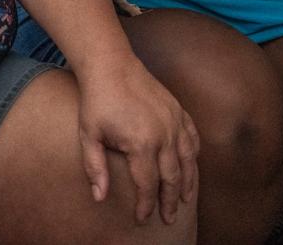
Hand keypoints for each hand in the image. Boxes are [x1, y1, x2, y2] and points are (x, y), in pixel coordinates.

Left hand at [73, 54, 199, 224]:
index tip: (143, 218)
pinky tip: (192, 164)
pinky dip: (194, 153)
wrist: (111, 64)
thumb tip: (99, 198)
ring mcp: (174, 121)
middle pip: (172, 177)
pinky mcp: (177, 109)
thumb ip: (95, 169)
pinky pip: (192, 136)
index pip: (148, 185)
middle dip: (170, 201)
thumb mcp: (89, 135)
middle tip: (168, 218)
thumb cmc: (97, 100)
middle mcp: (164, 134)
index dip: (146, 205)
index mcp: (141, 143)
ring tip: (185, 200)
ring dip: (188, 182)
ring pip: (188, 160)